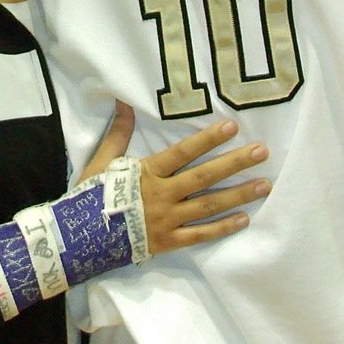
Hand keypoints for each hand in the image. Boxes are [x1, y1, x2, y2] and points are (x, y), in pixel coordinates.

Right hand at [84, 102, 269, 254]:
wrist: (78, 239)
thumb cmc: (91, 195)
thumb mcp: (102, 161)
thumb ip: (119, 132)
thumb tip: (124, 100)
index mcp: (147, 173)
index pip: (182, 153)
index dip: (207, 139)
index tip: (232, 127)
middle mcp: (162, 196)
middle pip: (203, 177)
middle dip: (234, 163)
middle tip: (262, 151)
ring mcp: (167, 221)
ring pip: (208, 206)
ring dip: (238, 194)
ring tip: (265, 184)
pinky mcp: (169, 242)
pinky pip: (200, 235)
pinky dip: (223, 228)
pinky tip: (244, 218)